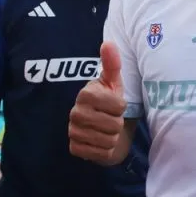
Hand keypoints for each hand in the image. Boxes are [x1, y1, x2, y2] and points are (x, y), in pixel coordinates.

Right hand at [69, 41, 126, 163]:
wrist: (98, 126)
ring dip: (112, 138)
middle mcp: (76, 112)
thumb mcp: (113, 82)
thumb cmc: (108, 102)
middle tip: (110, 119)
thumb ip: (112, 63)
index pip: (119, 106)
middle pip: (114, 125)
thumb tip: (108, 43)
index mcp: (86, 93)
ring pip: (109, 141)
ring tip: (105, 130)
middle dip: (117, 124)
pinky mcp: (74, 148)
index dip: (122, 108)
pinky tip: (99, 142)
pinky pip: (100, 154)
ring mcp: (73, 131)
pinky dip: (105, 151)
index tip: (114, 105)